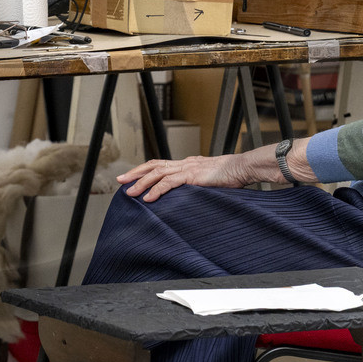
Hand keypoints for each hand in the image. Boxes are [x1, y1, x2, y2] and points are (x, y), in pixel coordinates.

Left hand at [116, 154, 260, 201]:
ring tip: (129, 192)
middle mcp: (184, 163)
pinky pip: (170, 182)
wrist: (243, 168)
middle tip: (119, 180)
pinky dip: (157, 190)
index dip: (144, 171)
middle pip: (153, 166)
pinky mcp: (192, 175)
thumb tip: (188, 197)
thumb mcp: (209, 181)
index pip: (159, 165)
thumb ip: (197, 186)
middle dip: (135, 173)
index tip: (131, 177)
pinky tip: (148, 198)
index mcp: (186, 164)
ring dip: (141, 183)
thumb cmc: (231, 176)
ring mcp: (187, 168)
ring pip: (157, 173)